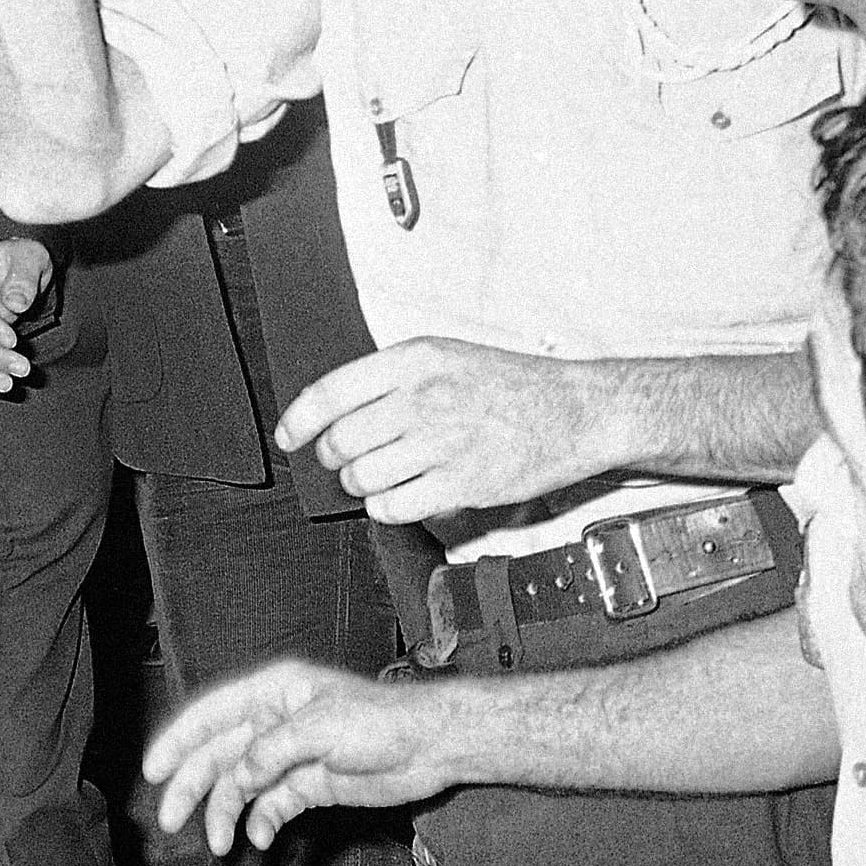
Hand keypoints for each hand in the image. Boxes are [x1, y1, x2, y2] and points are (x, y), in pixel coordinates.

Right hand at [144, 659, 456, 855]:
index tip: (153, 770)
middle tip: (169, 820)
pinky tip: (258, 839)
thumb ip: (271, 750)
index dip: (178, 740)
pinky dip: (260, 823)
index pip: (212, 714)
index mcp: (272, 693)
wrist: (427, 747)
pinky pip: (272, 806)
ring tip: (220, 844)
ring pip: (242, 786)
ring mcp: (290, 756)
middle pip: (219, 755)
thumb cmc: (379, 720)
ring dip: (226, 813)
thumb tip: (240, 777)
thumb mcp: (320, 727)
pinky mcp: (308, 785)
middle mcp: (274, 722)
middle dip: (192, 787)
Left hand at [275, 339, 607, 525]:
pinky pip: (394, 507)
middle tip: (349, 460)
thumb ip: (391, 379)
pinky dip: (387, 508)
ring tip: (382, 477)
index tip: (290, 436)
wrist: (576, 411)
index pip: (331, 392)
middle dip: (335, 458)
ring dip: (361, 485)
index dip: (299, 420)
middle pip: (341, 441)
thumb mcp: (445, 357)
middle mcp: (424, 398)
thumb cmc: (508, 385)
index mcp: (414, 360)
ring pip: (363, 477)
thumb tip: (333, 411)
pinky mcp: (464, 483)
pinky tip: (403, 495)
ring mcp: (444, 442)